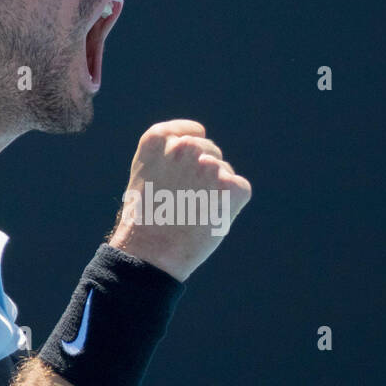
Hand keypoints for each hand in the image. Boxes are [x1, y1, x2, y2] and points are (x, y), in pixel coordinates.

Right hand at [107, 119, 251, 281]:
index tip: (179, 176)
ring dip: (215, 190)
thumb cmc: (145, 221)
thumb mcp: (146, 176)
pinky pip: (239, 189)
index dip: (190, 155)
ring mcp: (210, 165)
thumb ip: (170, 156)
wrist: (151, 253)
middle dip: (203, 173)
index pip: (191, 132)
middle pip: (210, 151)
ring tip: (192, 213)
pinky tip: (209, 218)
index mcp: (158, 140)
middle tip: (183, 203)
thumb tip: (204, 156)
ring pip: (224, 171)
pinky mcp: (232, 186)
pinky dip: (230, 205)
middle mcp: (185, 146)